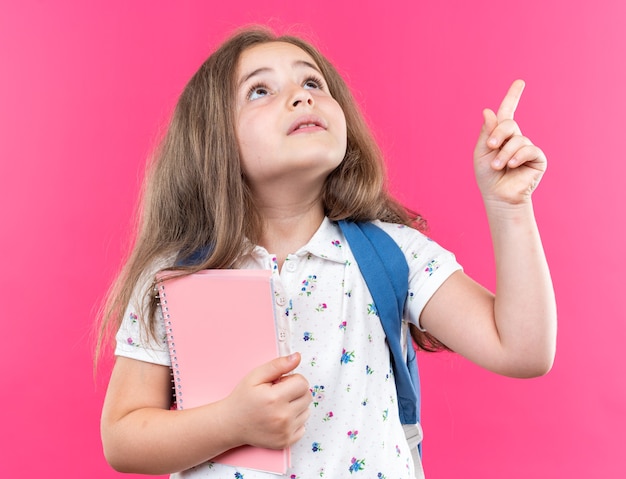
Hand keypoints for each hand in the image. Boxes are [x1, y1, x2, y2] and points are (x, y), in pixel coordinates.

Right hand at [225, 353, 310, 449]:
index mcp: (275, 398)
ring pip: (306, 411)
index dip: (292, 379)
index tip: (281, 383)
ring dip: (296, 406)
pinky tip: (280, 418)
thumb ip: (278, 365)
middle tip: (279, 393)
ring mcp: (285, 431)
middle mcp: (282, 417)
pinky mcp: (286, 442)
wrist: (230, 424)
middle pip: (307, 397)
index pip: (302, 383)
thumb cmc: (242, 399)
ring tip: (278, 406)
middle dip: (296, 392)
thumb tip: (297, 357)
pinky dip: (294, 421)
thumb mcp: (256, 376)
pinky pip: (303, 427)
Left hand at [473, 80, 546, 206]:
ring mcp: (527, 148)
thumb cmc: (487, 177)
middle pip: (509, 123)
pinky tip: (512, 165)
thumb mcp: (481, 153)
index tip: (520, 82)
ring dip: (505, 153)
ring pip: (518, 139)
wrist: (498, 196)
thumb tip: (488, 110)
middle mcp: (516, 139)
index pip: (507, 112)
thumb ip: (486, 133)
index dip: (513, 97)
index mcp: (501, 135)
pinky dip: (518, 156)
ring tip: (498, 166)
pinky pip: (530, 149)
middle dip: (498, 134)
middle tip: (491, 146)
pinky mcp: (538, 158)